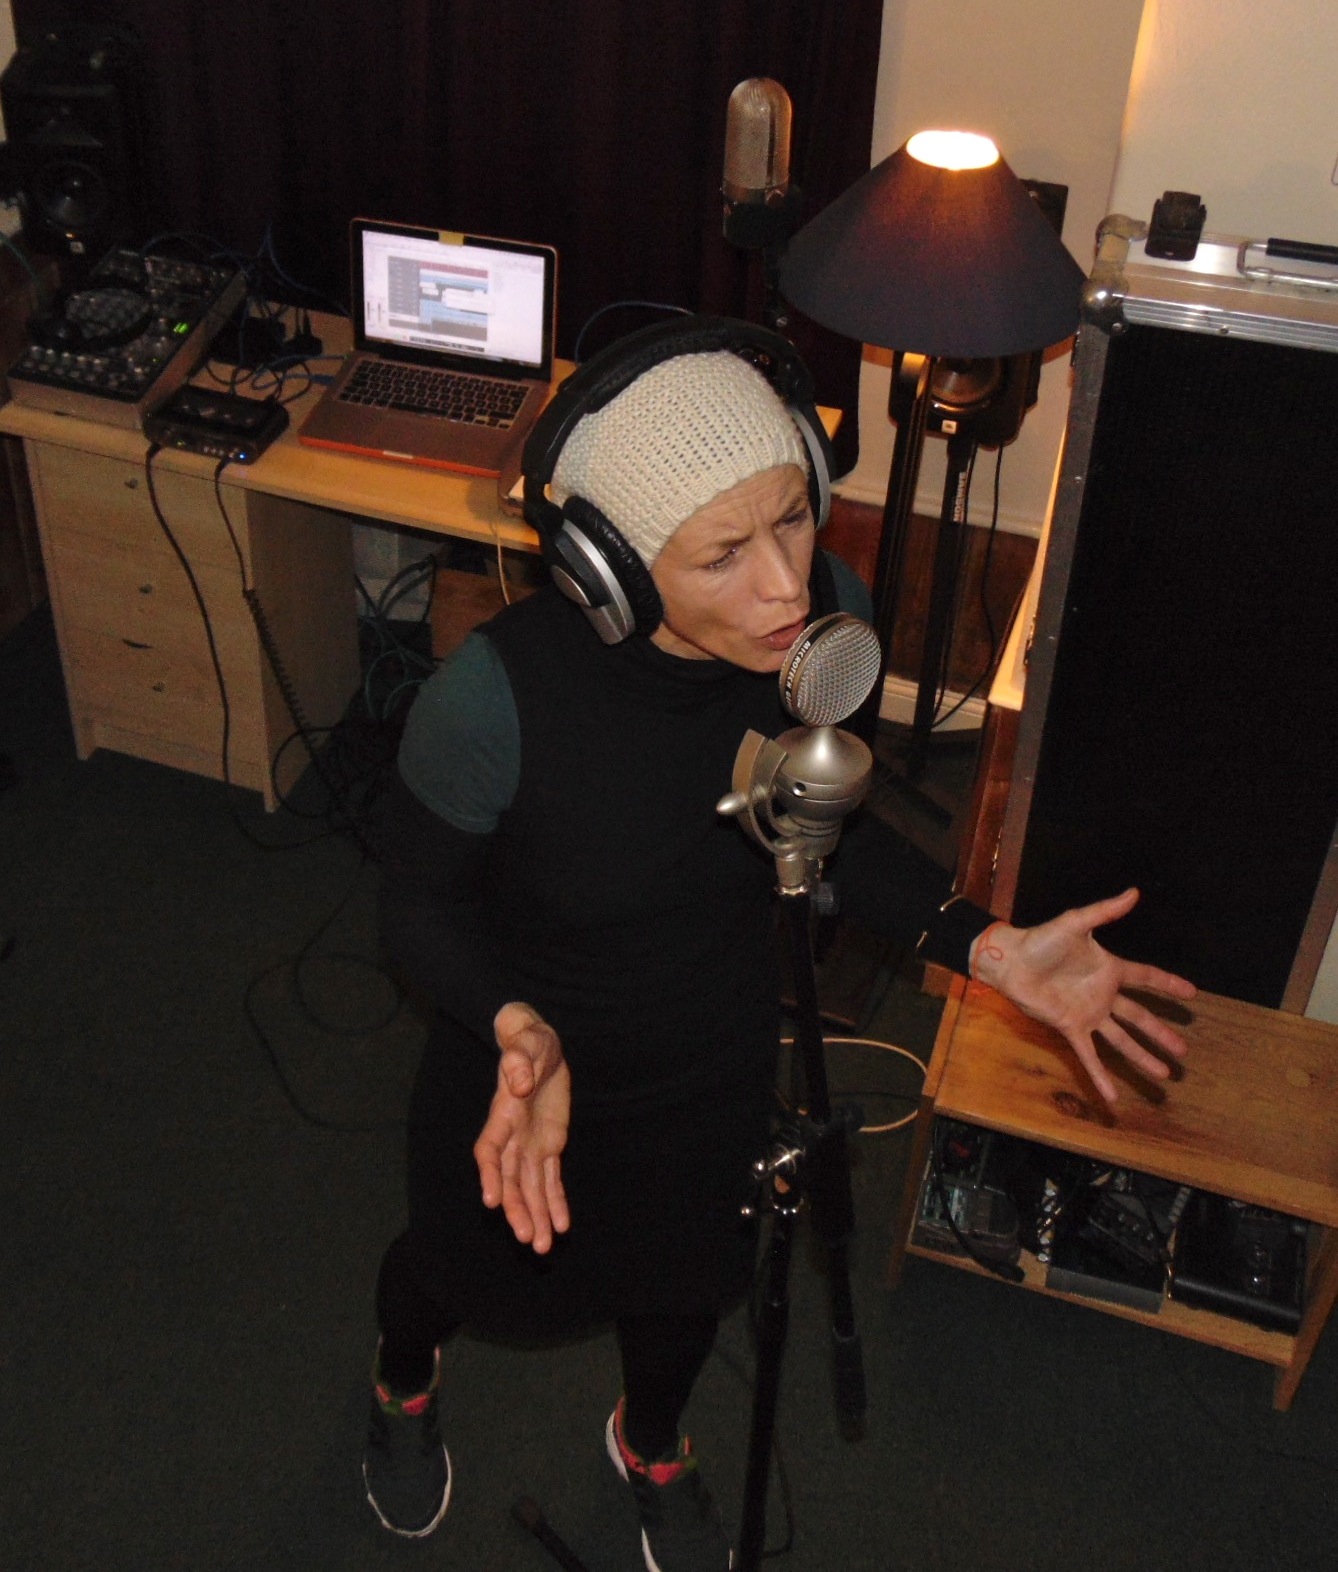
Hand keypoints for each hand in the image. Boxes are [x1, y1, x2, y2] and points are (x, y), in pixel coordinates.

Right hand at [473, 1001, 571, 1252]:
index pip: (490, 1152)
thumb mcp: (528, 1044)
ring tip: (542, 1247)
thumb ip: (519, 1062)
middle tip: (527, 1238)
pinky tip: (560, 1227)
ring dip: (535, 1216)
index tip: (491, 1201)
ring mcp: (529, 1145)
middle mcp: (512, 1137)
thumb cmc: (530, 1043)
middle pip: (511, 1180)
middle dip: (518, 1209)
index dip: (491, 1176)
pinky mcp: (548, 1147)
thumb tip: (517, 1082)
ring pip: (530, 1188)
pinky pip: (551, 1180)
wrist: (542, 1048)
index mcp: (503, 1115)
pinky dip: (555, 1203)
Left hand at [970, 888, 1196, 1105]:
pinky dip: (1101, 1076)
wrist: (1011, 961)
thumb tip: (1135, 892)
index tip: (1193, 993)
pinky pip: (1089, 1055)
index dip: (1169, 984)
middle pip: (1140, 1017)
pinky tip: (1113, 1096)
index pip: (1146, 978)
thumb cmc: (1041, 939)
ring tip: (1165, 1075)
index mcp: (1108, 969)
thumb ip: (1106, 911)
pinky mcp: (1070, 1027)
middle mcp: (1102, 995)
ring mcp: (1088, 1014)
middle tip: (1185, 1049)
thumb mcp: (1076, 923)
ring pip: (1122, 1041)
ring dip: (1142, 1058)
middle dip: (1162, 1033)